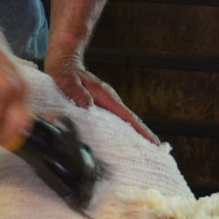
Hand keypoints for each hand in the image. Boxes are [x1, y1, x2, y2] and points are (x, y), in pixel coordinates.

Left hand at [45, 49, 159, 144]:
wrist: (64, 64)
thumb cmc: (66, 73)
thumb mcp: (69, 81)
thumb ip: (78, 93)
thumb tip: (88, 107)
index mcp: (106, 96)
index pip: (127, 115)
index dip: (141, 130)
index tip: (154, 141)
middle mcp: (109, 101)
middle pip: (130, 121)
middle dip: (143, 136)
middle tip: (154, 153)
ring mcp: (105, 105)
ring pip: (122, 123)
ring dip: (132, 136)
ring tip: (141, 153)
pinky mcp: (99, 108)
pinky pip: (112, 122)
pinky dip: (119, 133)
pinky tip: (118, 144)